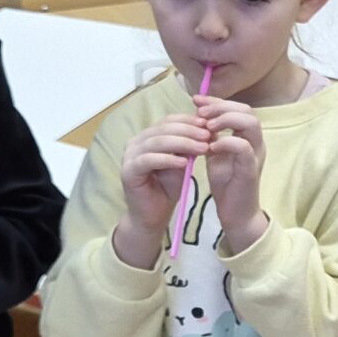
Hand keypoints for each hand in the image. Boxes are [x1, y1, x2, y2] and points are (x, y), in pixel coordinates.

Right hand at [113, 114, 208, 265]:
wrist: (153, 216)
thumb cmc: (167, 189)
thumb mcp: (182, 163)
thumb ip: (189, 147)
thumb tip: (207, 129)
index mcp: (147, 137)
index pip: (168, 121)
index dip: (188, 121)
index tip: (209, 124)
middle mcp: (135, 142)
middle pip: (163, 128)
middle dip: (188, 131)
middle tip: (208, 135)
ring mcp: (130, 156)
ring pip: (157, 142)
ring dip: (182, 143)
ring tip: (202, 148)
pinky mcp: (128, 171)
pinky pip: (148, 160)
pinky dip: (167, 159)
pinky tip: (184, 162)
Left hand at [198, 99, 270, 253]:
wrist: (236, 214)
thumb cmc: (227, 185)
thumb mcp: (216, 155)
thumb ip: (212, 136)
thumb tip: (199, 116)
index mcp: (248, 138)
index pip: (239, 108)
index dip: (218, 101)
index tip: (197, 100)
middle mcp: (256, 143)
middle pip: (247, 110)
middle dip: (221, 106)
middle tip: (200, 112)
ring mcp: (256, 155)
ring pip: (250, 123)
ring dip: (225, 119)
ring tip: (206, 126)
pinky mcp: (251, 169)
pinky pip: (242, 147)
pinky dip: (225, 142)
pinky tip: (210, 147)